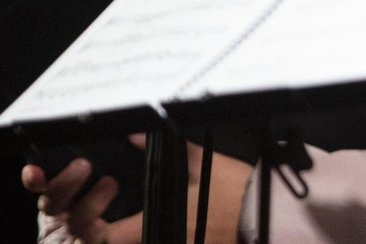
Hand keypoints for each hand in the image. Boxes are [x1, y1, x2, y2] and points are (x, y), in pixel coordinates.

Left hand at [24, 136, 252, 243]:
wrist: (271, 210)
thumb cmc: (233, 188)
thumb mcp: (198, 163)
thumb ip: (162, 150)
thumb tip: (133, 133)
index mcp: (155, 225)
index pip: (107, 237)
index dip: (94, 228)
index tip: (95, 214)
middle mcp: (163, 243)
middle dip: (114, 235)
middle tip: (109, 217)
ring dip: (138, 237)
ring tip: (137, 221)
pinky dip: (164, 237)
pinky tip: (172, 225)